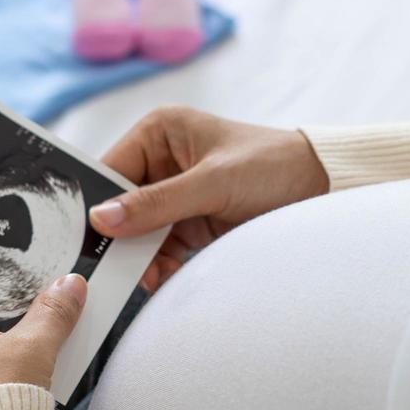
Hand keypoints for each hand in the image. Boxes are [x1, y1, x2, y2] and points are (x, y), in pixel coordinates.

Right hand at [89, 106, 328, 290]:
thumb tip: (102, 219)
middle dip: (119, 238)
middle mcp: (162, 160)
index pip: (110, 170)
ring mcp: (175, 194)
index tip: (88, 240)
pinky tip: (162, 278)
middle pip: (120, 205)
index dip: (96, 204)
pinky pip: (160, 248)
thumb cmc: (272, 166)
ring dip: (140, 256)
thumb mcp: (213, 182)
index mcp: (160, 132)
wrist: (322, 190)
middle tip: (110, 269)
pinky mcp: (190, 223)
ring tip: (145, 277)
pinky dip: (159, 265)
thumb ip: (158, 202)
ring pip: (138, 232)